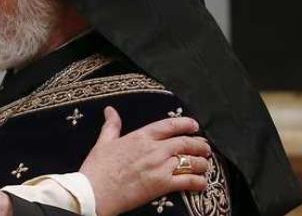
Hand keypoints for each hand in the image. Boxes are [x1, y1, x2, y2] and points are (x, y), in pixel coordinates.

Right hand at [80, 107, 210, 215]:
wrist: (95, 191)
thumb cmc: (97, 167)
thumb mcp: (103, 142)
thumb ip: (111, 125)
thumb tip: (110, 110)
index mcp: (141, 137)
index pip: (169, 125)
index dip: (185, 124)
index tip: (194, 126)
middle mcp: (154, 149)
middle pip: (186, 143)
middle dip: (200, 145)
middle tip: (206, 148)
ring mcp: (160, 167)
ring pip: (191, 162)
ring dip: (202, 164)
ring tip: (205, 166)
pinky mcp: (163, 185)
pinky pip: (188, 181)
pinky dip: (198, 182)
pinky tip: (201, 183)